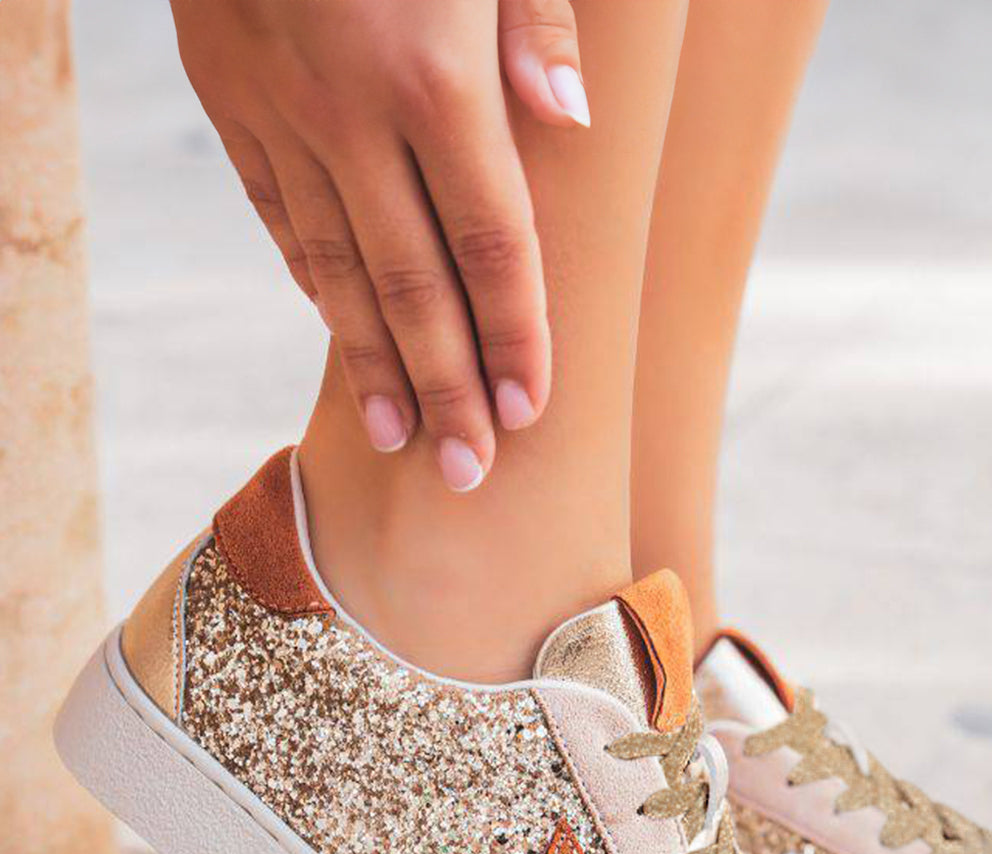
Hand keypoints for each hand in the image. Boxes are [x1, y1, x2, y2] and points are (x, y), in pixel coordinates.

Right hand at [170, 0, 587, 491]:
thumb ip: (535, 24)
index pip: (491, 246)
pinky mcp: (225, 95)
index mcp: (433, 76)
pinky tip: (338, 331)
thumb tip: (571, 130)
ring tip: (399, 441)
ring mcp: (277, 111)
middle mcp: (351, 114)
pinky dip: (310, 279)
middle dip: (448, 388)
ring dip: (370, 362)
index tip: (529, 415)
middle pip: (413, 284)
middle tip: (469, 476)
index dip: (514, 338)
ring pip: (333, 267)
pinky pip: (276, 211)